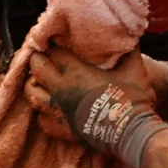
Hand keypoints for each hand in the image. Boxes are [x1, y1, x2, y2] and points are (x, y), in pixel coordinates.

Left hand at [27, 47, 163, 165]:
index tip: (54, 40)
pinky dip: (42, 112)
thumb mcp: (135, 69)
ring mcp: (57, 111)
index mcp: (76, 72)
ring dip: (34, 84)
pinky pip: (41, 119)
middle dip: (38, 59)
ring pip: (32, 93)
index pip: (54, 51)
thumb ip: (129, 49)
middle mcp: (61, 90)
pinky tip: (49, 108)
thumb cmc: (132, 100)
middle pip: (37, 67)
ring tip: (40, 81)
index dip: (53, 43)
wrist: (131, 134)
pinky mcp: (61, 130)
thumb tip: (129, 33)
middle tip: (43, 56)